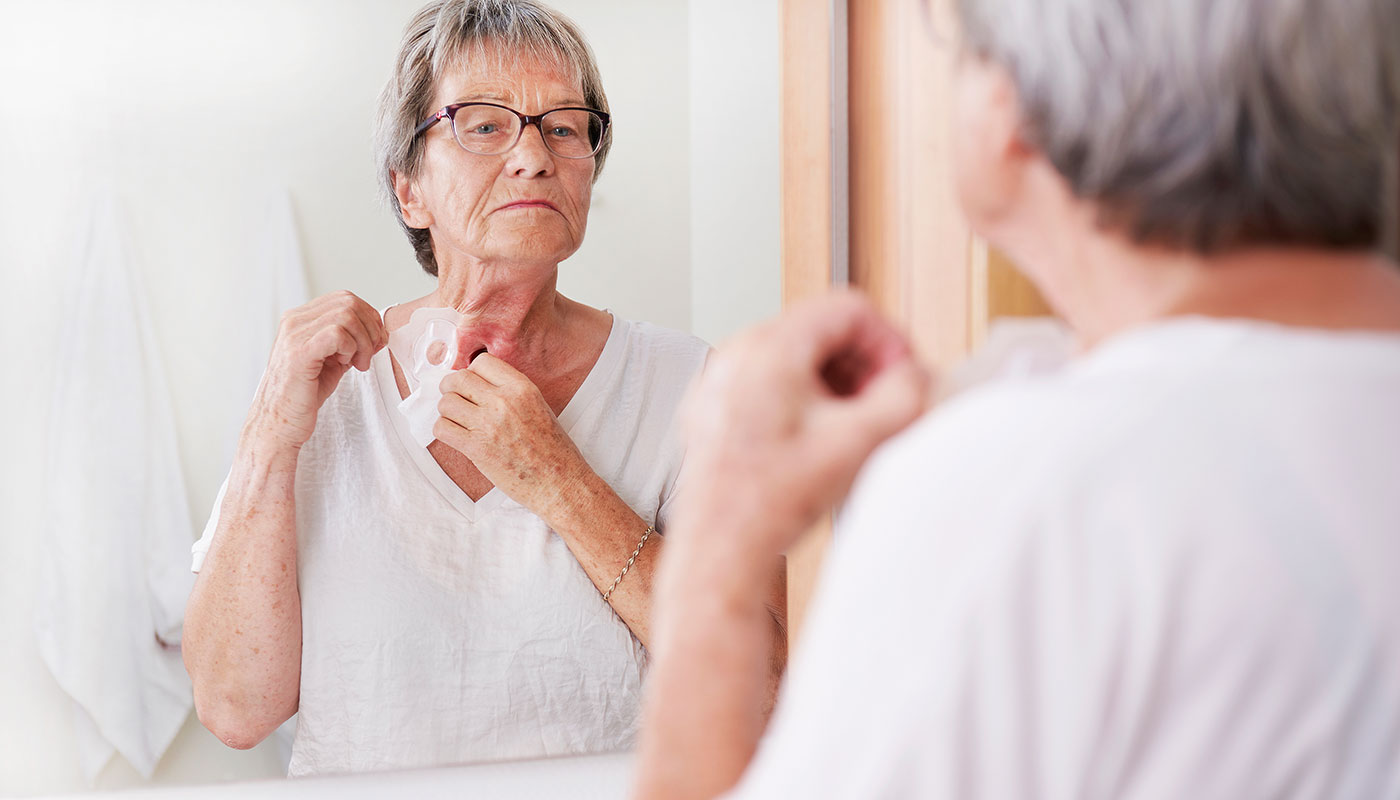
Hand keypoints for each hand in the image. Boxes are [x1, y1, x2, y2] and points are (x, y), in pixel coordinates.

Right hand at [247, 290, 387, 448]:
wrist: (279, 422)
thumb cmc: (305, 395)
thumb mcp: (332, 361)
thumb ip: (351, 342)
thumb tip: (379, 331)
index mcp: (300, 319)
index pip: (345, 298)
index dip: (368, 318)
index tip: (374, 344)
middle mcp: (294, 320)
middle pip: (348, 302)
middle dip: (370, 328)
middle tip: (368, 355)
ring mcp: (294, 334)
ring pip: (347, 316)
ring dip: (363, 341)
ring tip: (358, 363)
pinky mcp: (298, 352)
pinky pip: (338, 333)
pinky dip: (351, 348)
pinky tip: (346, 365)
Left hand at [433, 353, 590, 517]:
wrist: (560, 482)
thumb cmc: (553, 449)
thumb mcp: (539, 406)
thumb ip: (511, 392)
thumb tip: (481, 386)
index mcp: (522, 388)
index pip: (481, 362)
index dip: (472, 372)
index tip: (473, 384)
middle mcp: (503, 401)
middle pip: (458, 379)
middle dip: (452, 388)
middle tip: (456, 399)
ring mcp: (488, 424)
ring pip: (446, 403)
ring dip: (447, 411)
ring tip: (458, 420)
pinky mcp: (476, 448)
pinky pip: (442, 428)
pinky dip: (443, 430)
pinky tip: (455, 435)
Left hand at [673, 289, 931, 556]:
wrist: (720, 548)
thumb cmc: (775, 501)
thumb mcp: (860, 443)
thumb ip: (906, 397)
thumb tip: (919, 374)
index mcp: (770, 348)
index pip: (849, 308)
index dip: (890, 341)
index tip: (903, 379)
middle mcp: (737, 352)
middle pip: (821, 329)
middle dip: (863, 365)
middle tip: (881, 408)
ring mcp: (720, 378)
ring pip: (795, 355)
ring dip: (835, 384)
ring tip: (849, 430)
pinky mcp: (714, 406)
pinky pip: (768, 381)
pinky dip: (801, 400)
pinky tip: (814, 444)